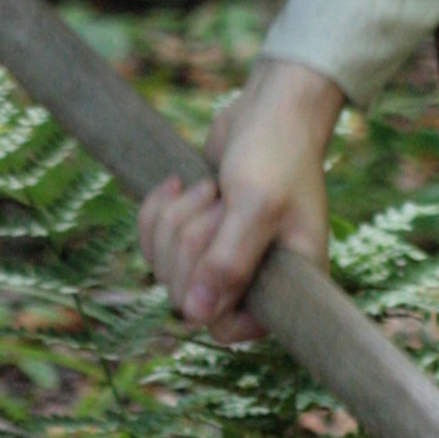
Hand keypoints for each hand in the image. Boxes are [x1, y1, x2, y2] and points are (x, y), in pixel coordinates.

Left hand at [137, 57, 342, 342]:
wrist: (270, 109)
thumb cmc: (277, 153)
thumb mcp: (258, 205)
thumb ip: (229, 262)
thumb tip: (195, 315)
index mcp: (286, 286)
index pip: (228, 328)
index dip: (209, 295)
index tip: (217, 247)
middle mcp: (252, 281)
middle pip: (186, 293)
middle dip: (191, 239)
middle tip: (218, 199)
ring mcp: (220, 259)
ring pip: (164, 269)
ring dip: (175, 220)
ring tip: (209, 187)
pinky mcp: (194, 236)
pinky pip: (151, 246)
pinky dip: (156, 213)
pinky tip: (176, 183)